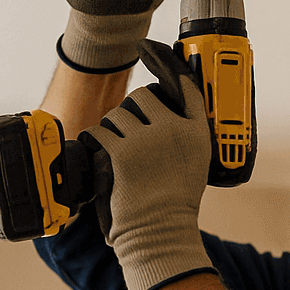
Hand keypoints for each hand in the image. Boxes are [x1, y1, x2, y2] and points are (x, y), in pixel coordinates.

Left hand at [78, 40, 213, 289]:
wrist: (160, 232)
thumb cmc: (175, 207)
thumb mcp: (193, 168)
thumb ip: (184, 141)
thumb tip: (166, 120)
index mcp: (197, 134)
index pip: (187, 90)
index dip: (171, 71)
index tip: (156, 57)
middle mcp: (174, 130)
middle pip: (144, 97)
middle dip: (131, 112)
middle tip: (128, 134)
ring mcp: (148, 139)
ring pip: (117, 114)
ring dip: (111, 129)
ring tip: (115, 151)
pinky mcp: (122, 151)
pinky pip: (99, 132)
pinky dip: (93, 141)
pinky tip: (97, 151)